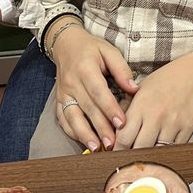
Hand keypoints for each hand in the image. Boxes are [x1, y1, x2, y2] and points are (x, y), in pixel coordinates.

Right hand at [51, 22, 137, 150]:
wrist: (66, 45)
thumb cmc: (92, 48)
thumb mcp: (109, 51)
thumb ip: (122, 69)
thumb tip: (134, 88)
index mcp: (86, 69)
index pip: (99, 92)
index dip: (110, 109)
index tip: (121, 123)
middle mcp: (72, 83)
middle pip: (87, 108)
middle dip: (100, 128)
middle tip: (113, 143)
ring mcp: (63, 94)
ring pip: (72, 117)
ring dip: (84, 134)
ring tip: (97, 148)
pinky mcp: (58, 101)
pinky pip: (63, 119)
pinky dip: (72, 132)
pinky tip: (83, 141)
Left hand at [116, 50, 192, 148]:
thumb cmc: (164, 80)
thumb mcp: (140, 89)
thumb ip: (126, 109)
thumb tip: (112, 130)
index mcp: (141, 105)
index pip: (123, 137)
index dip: (117, 150)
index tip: (115, 153)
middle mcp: (156, 115)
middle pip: (138, 149)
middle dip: (131, 156)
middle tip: (128, 158)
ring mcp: (173, 123)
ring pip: (156, 152)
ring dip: (150, 155)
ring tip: (145, 155)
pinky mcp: (187, 128)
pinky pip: (173, 149)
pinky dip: (166, 151)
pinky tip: (162, 148)